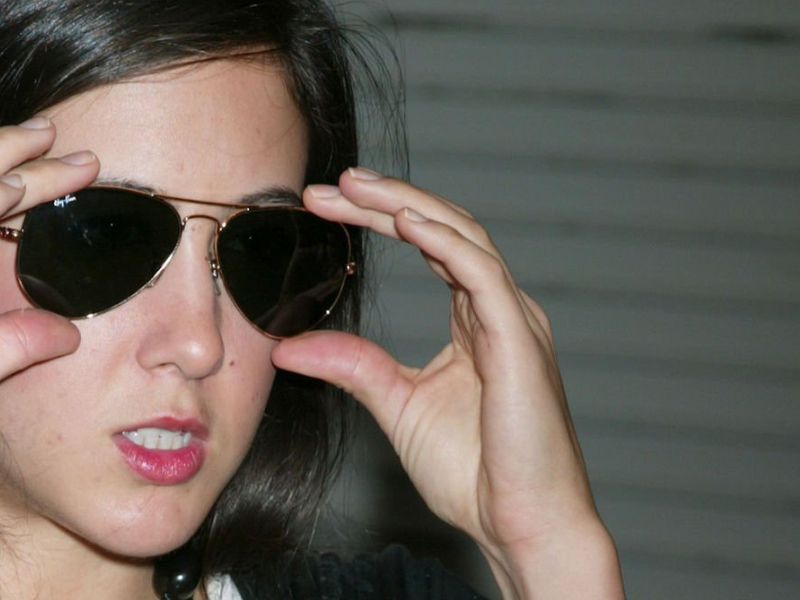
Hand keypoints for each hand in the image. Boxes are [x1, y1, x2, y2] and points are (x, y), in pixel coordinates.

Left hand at [273, 167, 617, 593]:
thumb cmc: (475, 474)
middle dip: (384, 200)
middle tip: (328, 185)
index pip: (428, 245)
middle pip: (442, 228)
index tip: (323, 203)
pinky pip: (481, 273)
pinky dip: (441, 241)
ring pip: (461, 236)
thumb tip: (287, 345)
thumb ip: (351, 366)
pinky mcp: (518, 341)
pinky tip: (402, 222)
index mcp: (477, 322)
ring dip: (404, 206)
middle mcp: (500, 311)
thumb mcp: (395, 405)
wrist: (521, 526)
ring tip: (353, 188)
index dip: (378, 218)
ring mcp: (514, 322)